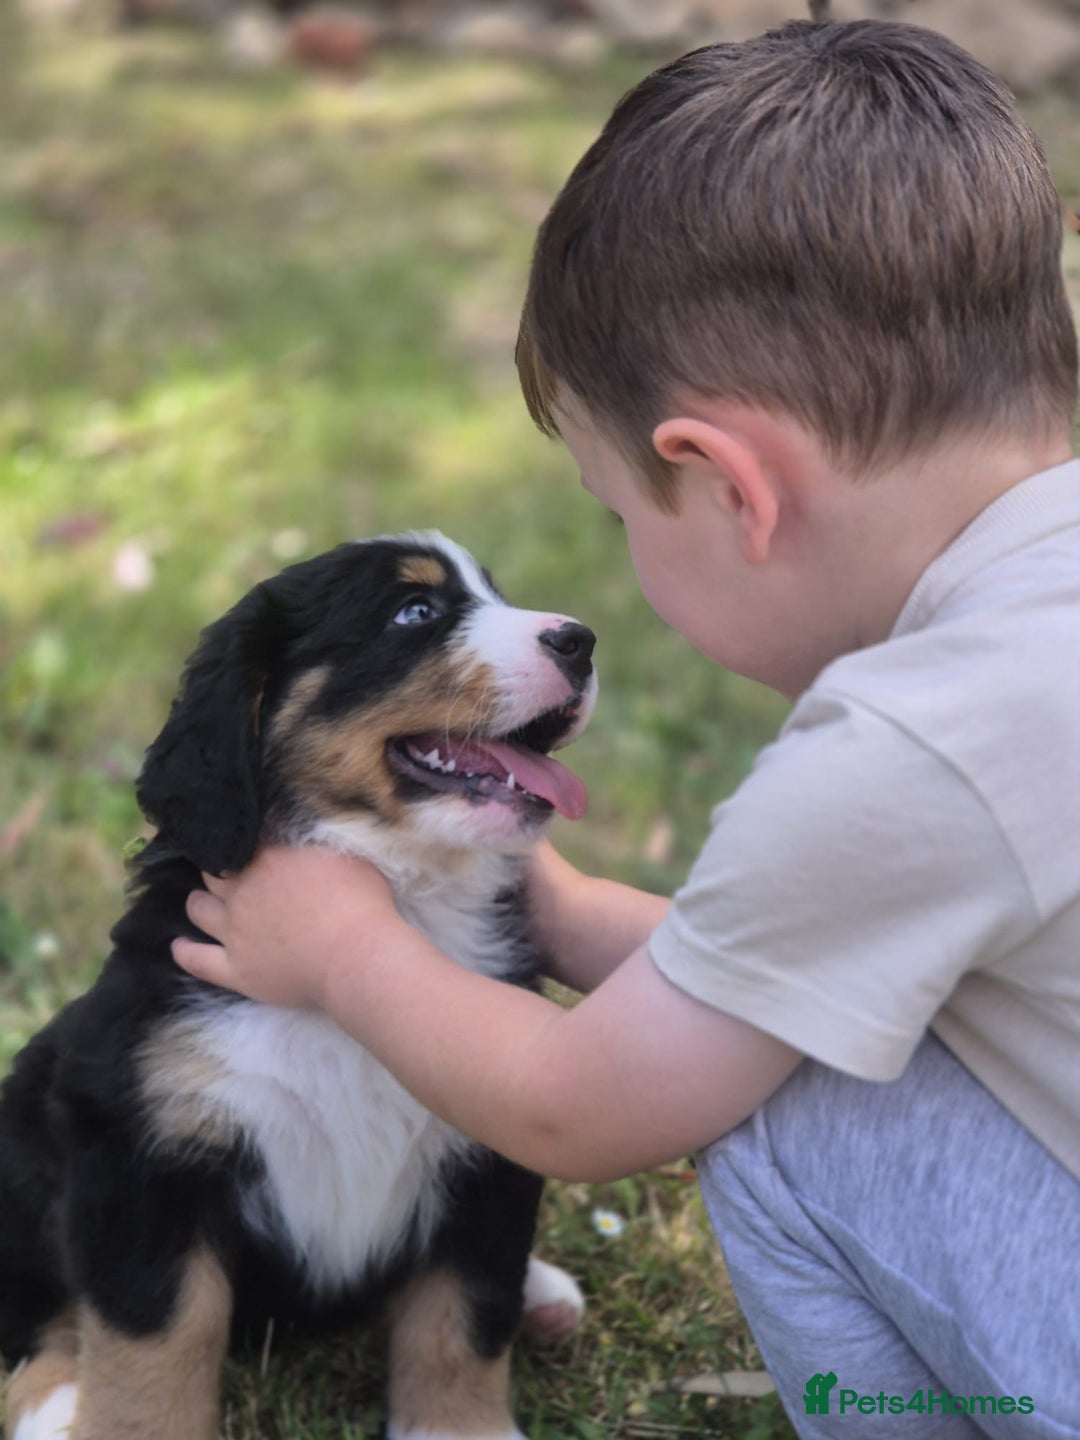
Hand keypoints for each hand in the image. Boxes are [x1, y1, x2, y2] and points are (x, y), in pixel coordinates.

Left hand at [172, 845, 399, 1009]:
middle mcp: (241, 891)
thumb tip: (296, 835)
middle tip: (223, 868)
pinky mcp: (236, 970)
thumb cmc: (361, 901)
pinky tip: (177, 946)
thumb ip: (312, 844)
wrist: (356, 955)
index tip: (242, 841)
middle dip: (215, 867)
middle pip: (212, 872)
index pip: (240, 841)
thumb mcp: (343, 854)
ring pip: (199, 910)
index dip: (239, 841)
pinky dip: (184, 952)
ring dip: (198, 901)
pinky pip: (198, 960)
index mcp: (267, 858)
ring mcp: (234, 932)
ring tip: (200, 900)